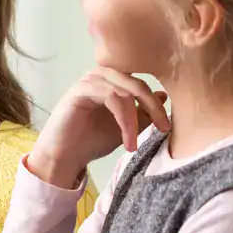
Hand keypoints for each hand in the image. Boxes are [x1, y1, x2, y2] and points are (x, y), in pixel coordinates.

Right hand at [28, 68, 170, 187]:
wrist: (64, 157)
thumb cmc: (91, 142)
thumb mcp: (127, 127)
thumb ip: (143, 113)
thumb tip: (164, 95)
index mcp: (112, 80)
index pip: (143, 82)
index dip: (158, 102)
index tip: (168, 126)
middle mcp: (101, 75)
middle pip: (138, 83)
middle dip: (154, 108)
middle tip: (164, 129)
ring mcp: (90, 80)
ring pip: (126, 92)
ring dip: (136, 121)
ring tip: (135, 143)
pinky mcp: (81, 89)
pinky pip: (113, 98)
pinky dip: (125, 121)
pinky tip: (127, 140)